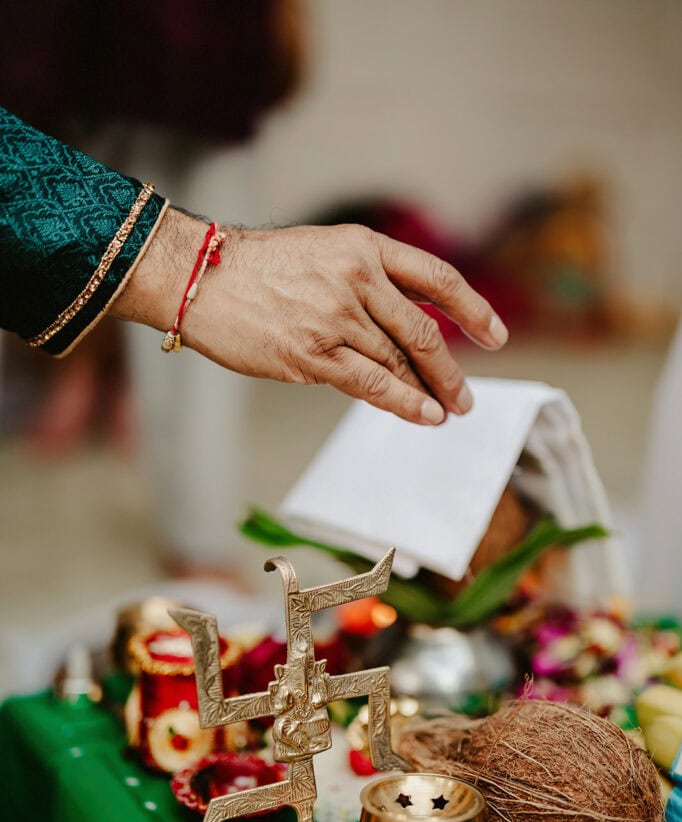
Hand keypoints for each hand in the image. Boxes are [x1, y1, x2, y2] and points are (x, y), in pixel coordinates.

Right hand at [113, 209, 507, 424]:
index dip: (472, 309)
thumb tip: (402, 331)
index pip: (436, 278)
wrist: (200, 277)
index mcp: (365, 247)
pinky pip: (373, 383)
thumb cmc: (257, 270)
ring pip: (399, 360)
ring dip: (429, 391)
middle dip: (451, 369)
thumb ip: (366, 282)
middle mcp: (357, 278)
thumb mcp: (322, 252)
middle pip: (424, 330)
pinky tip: (425, 416)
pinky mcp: (313, 353)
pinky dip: (404, 403)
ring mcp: (336, 316)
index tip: (495, 335)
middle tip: (466, 397)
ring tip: (446, 412)